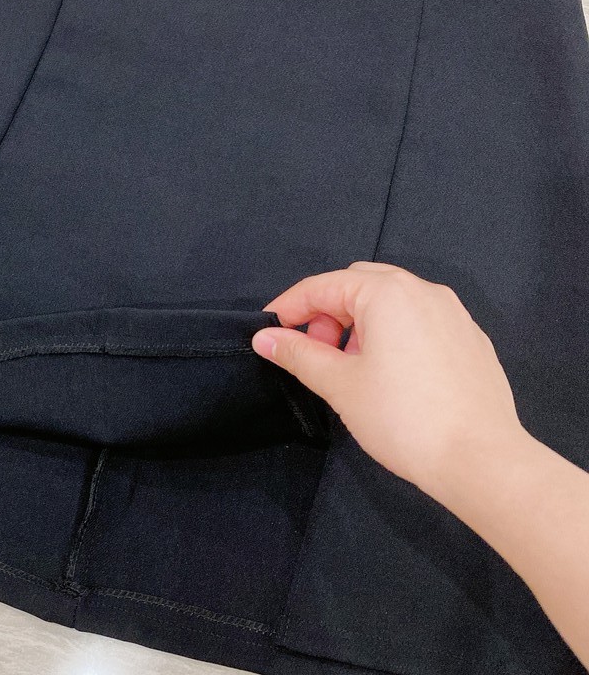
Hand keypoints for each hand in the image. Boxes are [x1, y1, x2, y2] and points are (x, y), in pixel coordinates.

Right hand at [252, 261, 526, 504]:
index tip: (267, 332)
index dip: (289, 307)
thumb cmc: (403, 418)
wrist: (482, 461)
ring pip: (391, 302)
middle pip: (358, 285)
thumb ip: (298, 354)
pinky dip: (393, 334)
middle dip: (326, 311)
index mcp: (388, 292)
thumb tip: (264, 338)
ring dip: (359, 323)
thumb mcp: (339, 384)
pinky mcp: (471, 340)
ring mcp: (453, 314)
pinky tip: (389, 375)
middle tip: (311, 350)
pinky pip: (420, 322)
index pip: (323, 286)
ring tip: (348, 366)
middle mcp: (423, 291)